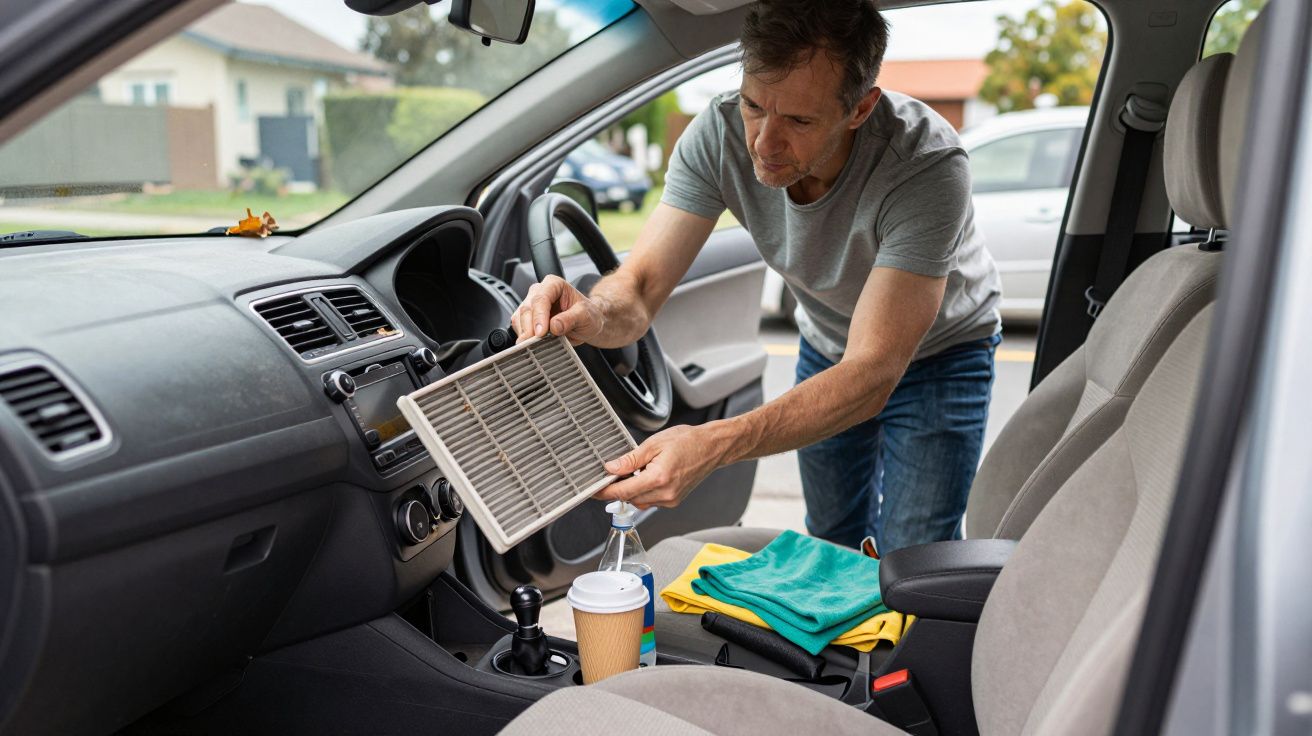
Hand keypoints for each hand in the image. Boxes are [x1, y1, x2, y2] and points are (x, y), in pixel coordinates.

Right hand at [512, 275, 604, 345]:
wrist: (588, 324)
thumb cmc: (588, 315)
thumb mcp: (585, 316)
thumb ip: (570, 319)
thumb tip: (554, 326)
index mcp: (554, 284)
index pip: (541, 298)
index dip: (539, 316)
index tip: (541, 333)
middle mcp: (540, 292)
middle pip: (527, 308)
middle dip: (530, 328)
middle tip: (536, 343)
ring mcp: (532, 305)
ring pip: (519, 318)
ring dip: (526, 333)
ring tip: (537, 345)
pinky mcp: (528, 318)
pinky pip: (519, 327)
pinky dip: (524, 337)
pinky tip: (534, 343)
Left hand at [595, 424, 728, 508]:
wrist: (712, 447)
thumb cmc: (688, 441)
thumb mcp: (653, 444)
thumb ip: (630, 459)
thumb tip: (611, 468)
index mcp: (658, 478)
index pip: (623, 492)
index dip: (605, 491)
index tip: (594, 490)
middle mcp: (665, 493)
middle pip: (629, 499)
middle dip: (619, 488)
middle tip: (615, 472)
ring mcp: (671, 499)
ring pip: (639, 502)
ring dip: (632, 490)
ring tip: (638, 470)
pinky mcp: (674, 501)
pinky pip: (651, 501)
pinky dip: (644, 491)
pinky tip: (649, 476)